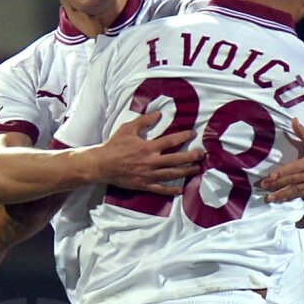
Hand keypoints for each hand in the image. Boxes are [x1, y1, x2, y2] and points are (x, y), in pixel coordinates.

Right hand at [79, 110, 199, 190]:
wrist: (101, 165)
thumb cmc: (114, 145)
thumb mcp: (128, 129)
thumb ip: (144, 121)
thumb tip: (158, 114)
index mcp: (148, 147)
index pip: (171, 141)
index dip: (184, 137)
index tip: (193, 134)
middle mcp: (151, 162)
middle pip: (176, 159)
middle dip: (191, 157)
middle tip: (202, 155)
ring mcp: (148, 175)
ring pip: (172, 174)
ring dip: (186, 172)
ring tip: (197, 169)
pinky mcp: (143, 185)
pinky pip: (160, 189)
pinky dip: (171, 190)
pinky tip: (180, 189)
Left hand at [261, 118, 303, 202]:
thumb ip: (303, 132)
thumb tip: (293, 120)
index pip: (293, 169)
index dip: (281, 174)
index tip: (269, 178)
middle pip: (292, 181)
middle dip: (277, 185)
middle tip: (263, 188)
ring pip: (298, 190)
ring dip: (283, 195)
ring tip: (271, 199)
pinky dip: (294, 196)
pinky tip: (285, 199)